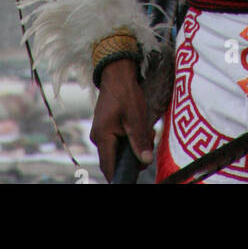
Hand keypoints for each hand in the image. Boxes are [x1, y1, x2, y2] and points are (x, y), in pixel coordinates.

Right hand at [90, 58, 154, 181]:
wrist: (118, 72)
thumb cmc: (126, 93)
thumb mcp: (136, 117)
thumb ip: (140, 141)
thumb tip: (145, 161)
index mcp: (102, 137)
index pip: (109, 167)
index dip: (122, 175)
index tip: (134, 176)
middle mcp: (98, 137)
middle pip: (115, 160)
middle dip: (134, 157)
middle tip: (149, 145)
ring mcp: (101, 132)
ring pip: (119, 150)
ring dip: (135, 145)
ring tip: (148, 132)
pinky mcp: (106, 127)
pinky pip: (118, 140)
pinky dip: (131, 138)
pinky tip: (142, 128)